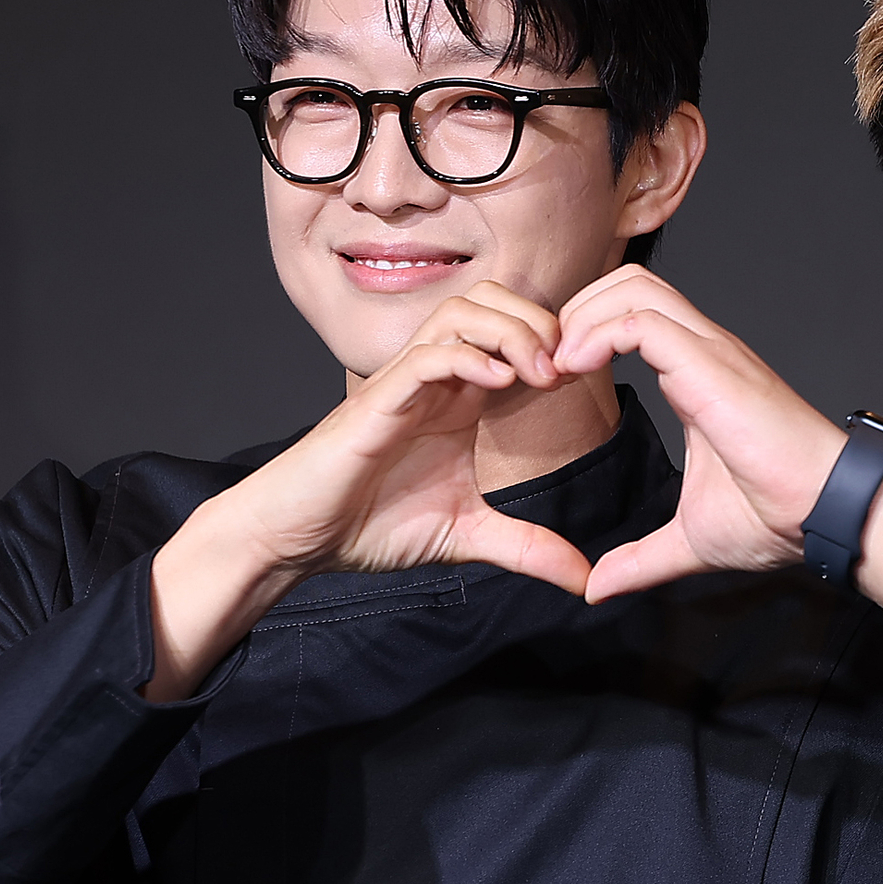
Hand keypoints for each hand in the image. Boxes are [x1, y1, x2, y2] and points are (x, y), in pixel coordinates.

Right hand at [145, 283, 589, 699]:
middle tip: (567, 368)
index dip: (557, 344)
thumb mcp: (468, 537)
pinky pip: (426, 356)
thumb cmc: (369, 525)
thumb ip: (528, 548)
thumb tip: (586, 580)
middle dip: (539, 323)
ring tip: (539, 373)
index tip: (586, 379)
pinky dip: (466, 357)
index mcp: (460, 398)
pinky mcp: (376, 403)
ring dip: (509, 331)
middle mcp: (435, 379)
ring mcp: (404, 384)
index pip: (515, 335)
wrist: (296, 540)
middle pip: (493, 302)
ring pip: (460, 314)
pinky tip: (497, 383)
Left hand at [553, 266, 847, 601]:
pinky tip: (575, 371)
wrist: (824, 515)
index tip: (553, 386)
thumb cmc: (777, 517)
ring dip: (581, 319)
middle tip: (546, 369)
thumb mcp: (689, 540)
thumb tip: (596, 588)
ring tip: (557, 369)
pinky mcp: (711, 364)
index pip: (632, 317)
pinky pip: (640, 321)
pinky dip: (597, 336)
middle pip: (627, 284)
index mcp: (697, 376)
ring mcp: (710, 351)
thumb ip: (639, 558)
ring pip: (632, 289)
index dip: (583, 337)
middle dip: (575, 314)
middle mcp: (704, 351)